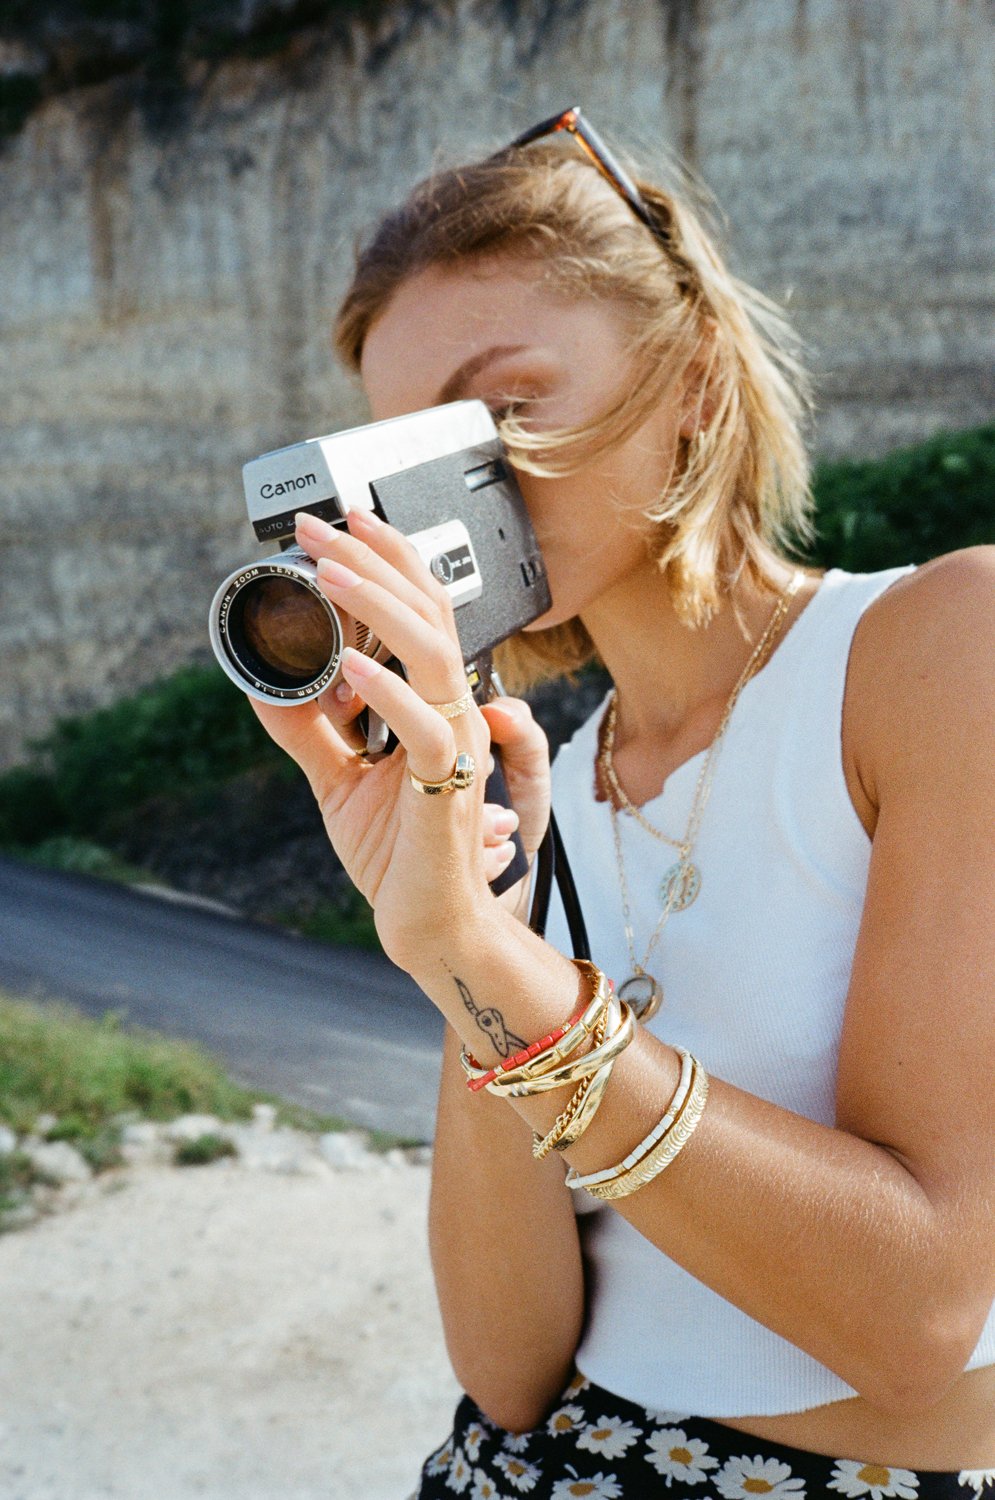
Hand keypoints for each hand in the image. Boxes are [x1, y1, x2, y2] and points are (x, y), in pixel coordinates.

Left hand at [247, 507, 538, 966]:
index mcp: (434, 703)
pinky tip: (346, 666)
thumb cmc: (399, 852)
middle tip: (318, 530)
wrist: (429, 924)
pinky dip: (386, 691)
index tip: (338, 525)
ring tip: (330, 574)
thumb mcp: (338, 777)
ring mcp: (457, 747)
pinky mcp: (447, 789)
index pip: (422, 611)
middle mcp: (455, 713)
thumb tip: (264, 682)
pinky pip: (427, 728)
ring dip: (380, 605)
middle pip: (430, 612)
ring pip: (435, 653)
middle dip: (373, 560)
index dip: (386, 560)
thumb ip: (308, 728)